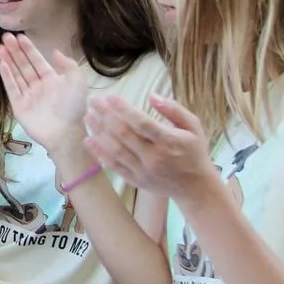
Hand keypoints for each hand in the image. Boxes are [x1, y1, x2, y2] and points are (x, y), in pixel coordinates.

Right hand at [0, 34, 87, 153]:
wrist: (66, 132)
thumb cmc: (74, 107)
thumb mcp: (77, 82)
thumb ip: (67, 65)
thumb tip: (55, 51)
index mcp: (52, 80)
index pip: (38, 61)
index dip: (29, 49)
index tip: (20, 36)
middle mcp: (38, 86)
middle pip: (24, 65)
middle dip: (16, 51)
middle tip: (6, 37)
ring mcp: (28, 96)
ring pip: (16, 74)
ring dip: (8, 60)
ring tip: (0, 47)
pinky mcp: (19, 106)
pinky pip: (12, 88)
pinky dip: (6, 76)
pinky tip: (1, 63)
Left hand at [82, 92, 221, 201]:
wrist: (196, 188)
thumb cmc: (194, 152)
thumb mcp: (193, 127)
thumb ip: (174, 110)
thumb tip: (152, 95)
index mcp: (169, 141)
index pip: (142, 123)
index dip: (124, 110)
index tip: (110, 96)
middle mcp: (154, 157)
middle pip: (124, 134)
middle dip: (106, 116)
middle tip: (93, 101)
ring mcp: (143, 171)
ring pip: (116, 150)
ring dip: (99, 133)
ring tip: (88, 117)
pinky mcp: (136, 180)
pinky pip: (114, 166)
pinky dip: (100, 154)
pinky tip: (89, 141)